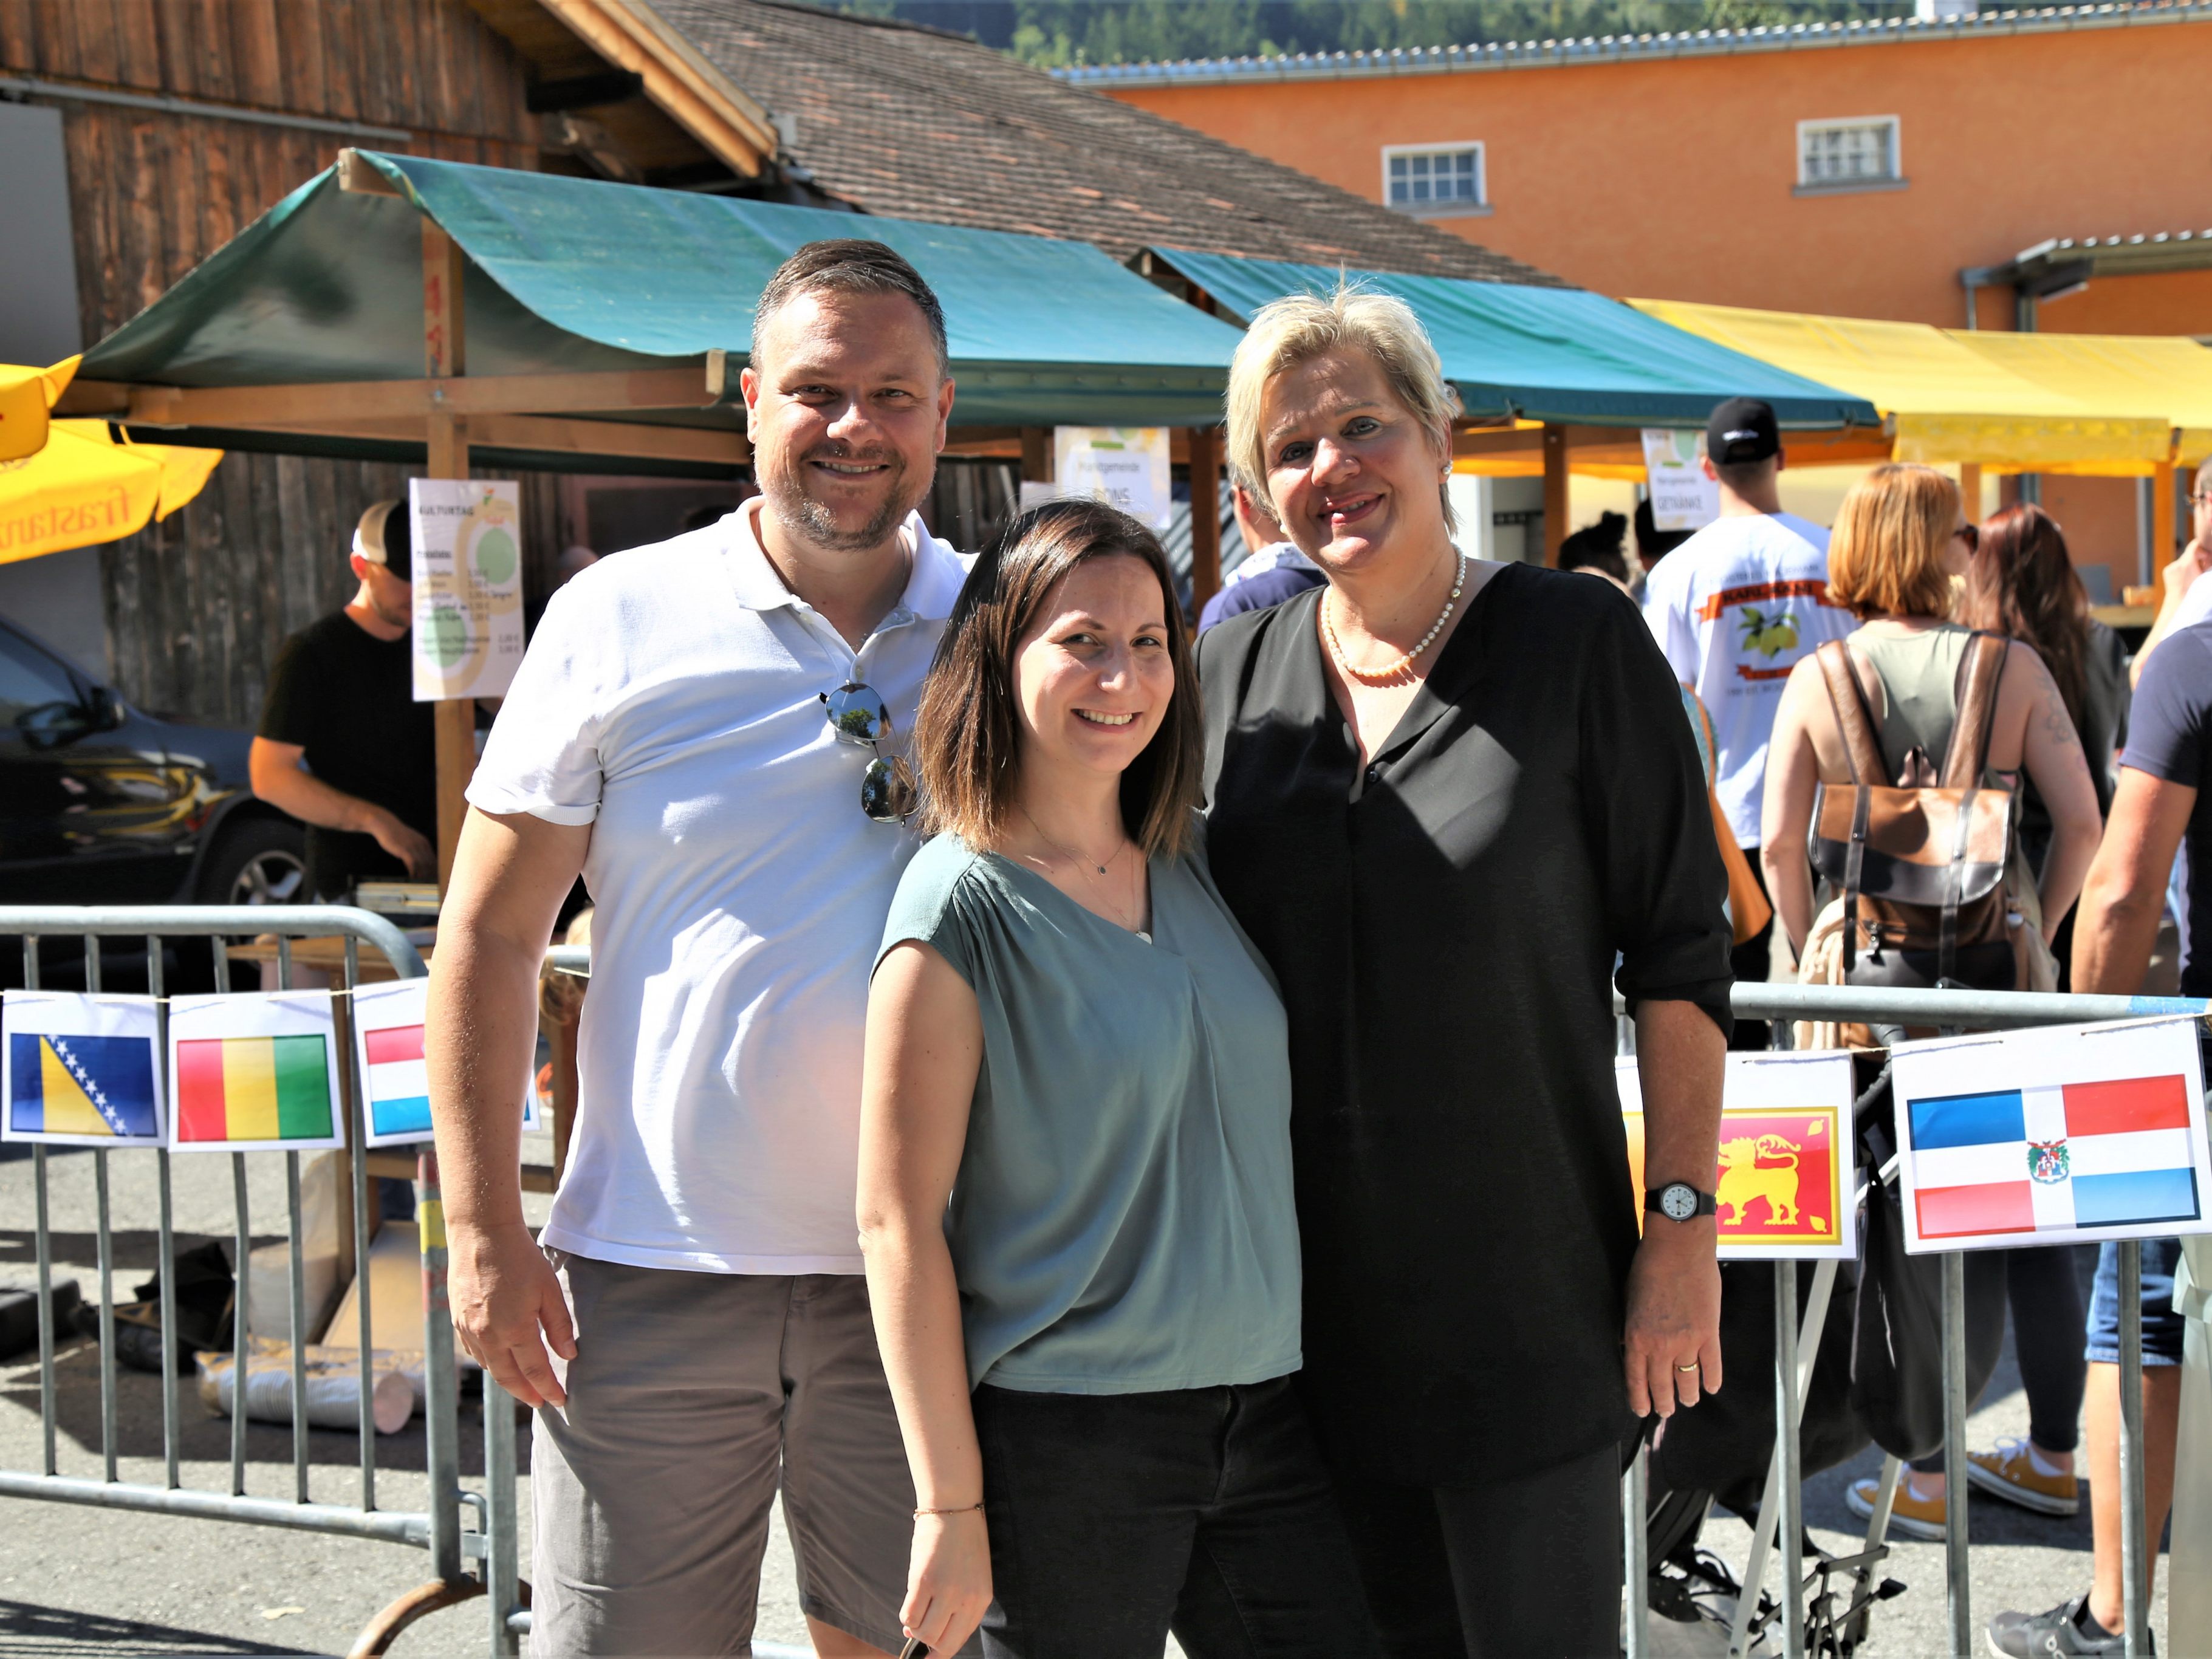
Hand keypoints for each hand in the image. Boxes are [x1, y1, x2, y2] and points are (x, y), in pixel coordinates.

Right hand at [366, 808, 434, 879]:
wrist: (385, 824)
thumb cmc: (396, 834)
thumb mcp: (411, 840)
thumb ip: (417, 849)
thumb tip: (421, 860)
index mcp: (424, 842)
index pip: (434, 859)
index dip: (435, 870)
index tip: (434, 879)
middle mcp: (421, 844)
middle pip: (430, 863)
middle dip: (430, 875)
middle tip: (428, 884)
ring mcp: (413, 847)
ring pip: (422, 865)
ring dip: (422, 875)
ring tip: (421, 883)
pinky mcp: (404, 850)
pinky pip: (412, 864)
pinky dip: (413, 872)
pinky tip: (412, 878)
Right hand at [448, 1217, 575, 1407]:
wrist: (481, 1234)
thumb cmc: (520, 1258)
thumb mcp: (548, 1289)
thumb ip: (559, 1325)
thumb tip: (569, 1355)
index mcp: (514, 1329)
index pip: (535, 1371)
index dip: (548, 1388)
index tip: (560, 1400)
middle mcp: (488, 1335)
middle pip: (508, 1377)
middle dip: (526, 1393)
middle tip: (540, 1403)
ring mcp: (469, 1330)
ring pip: (489, 1367)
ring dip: (507, 1381)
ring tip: (523, 1387)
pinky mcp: (458, 1321)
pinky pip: (474, 1352)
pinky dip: (489, 1363)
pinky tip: (499, 1362)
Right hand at [900, 1510, 992, 1656]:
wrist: (955, 1507)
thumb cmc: (962, 1541)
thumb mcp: (971, 1576)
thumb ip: (956, 1605)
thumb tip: (922, 1632)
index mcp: (981, 1600)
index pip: (959, 1641)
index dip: (941, 1649)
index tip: (930, 1650)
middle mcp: (967, 1599)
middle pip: (942, 1644)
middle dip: (928, 1643)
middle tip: (919, 1629)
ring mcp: (946, 1591)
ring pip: (924, 1633)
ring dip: (915, 1627)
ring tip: (917, 1608)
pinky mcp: (924, 1581)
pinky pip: (909, 1615)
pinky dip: (906, 1615)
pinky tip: (911, 1599)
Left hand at [1623, 1222, 1720, 1417]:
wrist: (1679, 1247)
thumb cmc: (1648, 1267)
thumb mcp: (1628, 1300)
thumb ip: (1630, 1328)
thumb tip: (1629, 1347)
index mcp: (1636, 1337)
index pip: (1636, 1379)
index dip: (1639, 1398)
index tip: (1642, 1410)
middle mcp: (1660, 1346)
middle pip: (1662, 1386)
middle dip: (1663, 1403)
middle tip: (1665, 1411)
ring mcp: (1688, 1341)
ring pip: (1688, 1381)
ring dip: (1688, 1395)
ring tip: (1688, 1401)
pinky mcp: (1709, 1333)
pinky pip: (1712, 1366)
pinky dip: (1712, 1380)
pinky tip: (1710, 1387)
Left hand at [2159, 539, 2211, 608]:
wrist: (2180, 602)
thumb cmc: (2197, 591)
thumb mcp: (2205, 575)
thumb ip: (2207, 563)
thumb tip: (2209, 557)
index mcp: (2188, 563)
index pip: (2195, 544)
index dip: (2203, 546)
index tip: (2208, 556)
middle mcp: (2177, 563)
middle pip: (2191, 552)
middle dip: (2199, 558)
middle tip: (2204, 568)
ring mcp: (2171, 566)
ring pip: (2184, 559)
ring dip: (2191, 564)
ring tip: (2195, 575)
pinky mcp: (2167, 570)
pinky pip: (2178, 565)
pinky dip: (2183, 568)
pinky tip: (2186, 578)